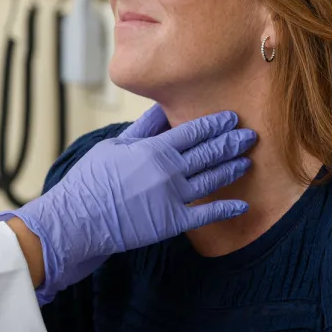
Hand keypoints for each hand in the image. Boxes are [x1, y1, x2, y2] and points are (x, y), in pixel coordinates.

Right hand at [0, 106, 255, 304]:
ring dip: (233, 168)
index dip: (215, 124)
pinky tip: (242, 205)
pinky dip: (227, 209)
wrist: (79, 218)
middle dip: (232, 142)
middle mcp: (169, 170)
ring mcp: (173, 196)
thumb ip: (141, 130)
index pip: (193, 131)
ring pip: (213, 178)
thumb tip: (160, 109)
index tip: (231, 117)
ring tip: (247, 160)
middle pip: (209, 152)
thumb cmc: (90, 179)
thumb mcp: (113, 145)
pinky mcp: (173, 221)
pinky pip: (207, 214)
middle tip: (251, 135)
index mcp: (153, 148)